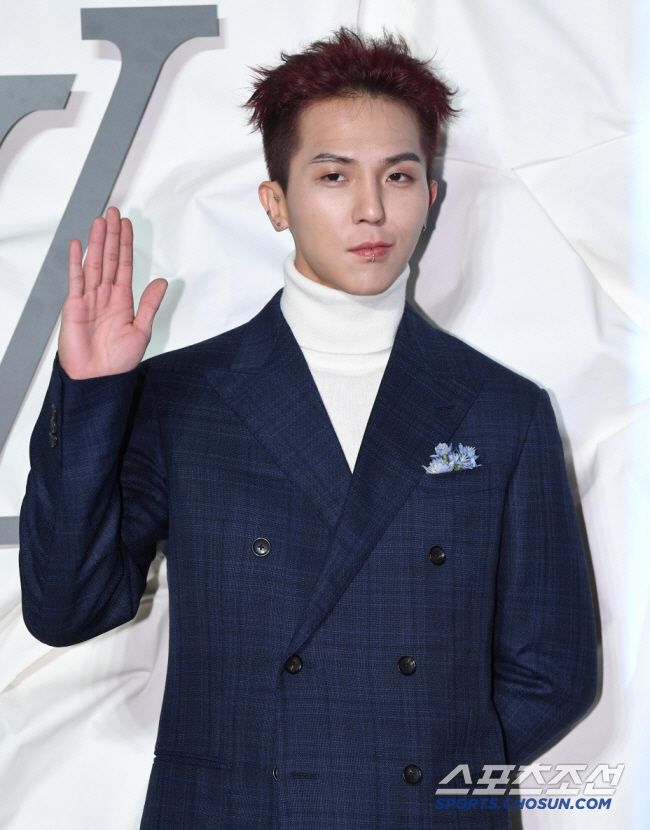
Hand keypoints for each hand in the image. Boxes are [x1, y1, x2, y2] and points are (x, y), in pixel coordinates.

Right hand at [58, 206, 167, 379]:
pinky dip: (77, 262)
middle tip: (115, 213)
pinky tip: (80, 245)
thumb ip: (150, 304)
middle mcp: (105, 296)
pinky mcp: (74, 306)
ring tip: (101, 220)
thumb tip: (162, 281)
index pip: (124, 266)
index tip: (127, 226)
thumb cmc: (118, 361)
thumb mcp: (142, 330)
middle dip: (112, 236)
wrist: (99, 379)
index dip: (126, 245)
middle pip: (109, 259)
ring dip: (97, 242)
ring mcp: (89, 299)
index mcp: (122, 301)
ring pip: (94, 264)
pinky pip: (76, 280)